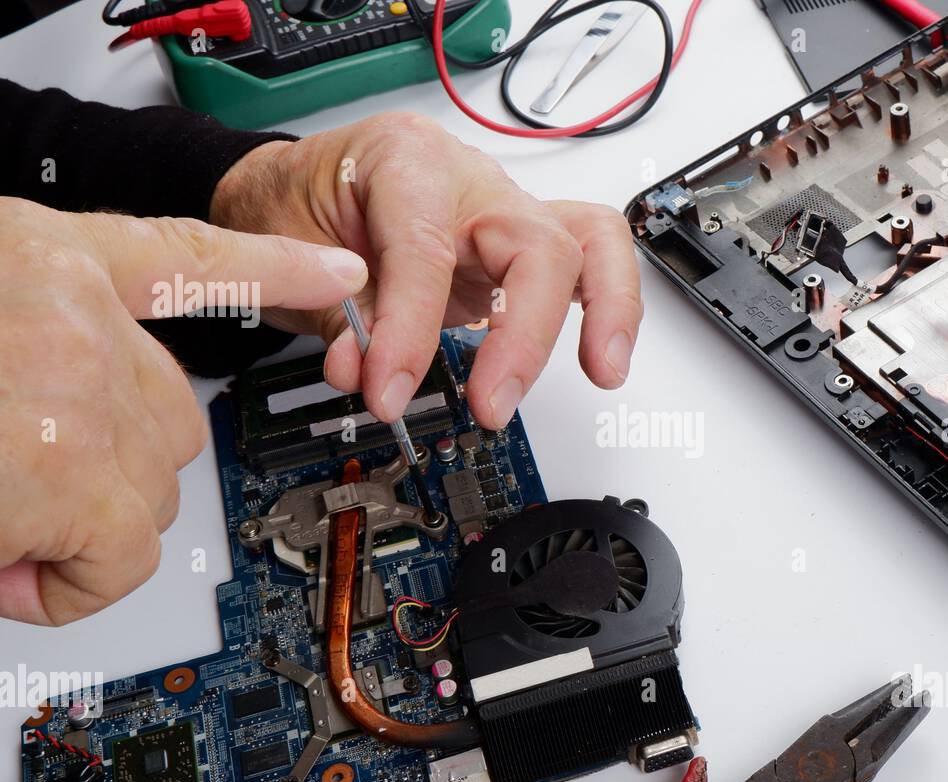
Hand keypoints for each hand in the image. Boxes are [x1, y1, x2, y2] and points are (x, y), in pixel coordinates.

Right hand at [0, 198, 367, 624]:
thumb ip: (27, 346)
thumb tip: (55, 426)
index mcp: (37, 256)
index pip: (185, 258)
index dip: (271, 266)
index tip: (340, 269)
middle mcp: (72, 307)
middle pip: (166, 409)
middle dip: (106, 466)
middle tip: (13, 492)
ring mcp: (78, 385)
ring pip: (151, 483)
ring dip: (83, 523)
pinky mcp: (71, 472)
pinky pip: (125, 551)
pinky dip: (76, 583)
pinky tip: (9, 574)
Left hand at [210, 112, 642, 428]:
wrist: (296, 188)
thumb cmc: (295, 203)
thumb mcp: (291, 255)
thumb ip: (338, 321)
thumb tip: (369, 376)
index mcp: (406, 160)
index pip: (428, 250)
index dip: (410, 330)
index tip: (389, 390)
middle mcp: (469, 178)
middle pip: (536, 245)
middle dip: (521, 336)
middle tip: (490, 405)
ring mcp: (503, 211)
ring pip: (591, 240)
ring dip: (606, 310)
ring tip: (603, 372)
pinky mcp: (518, 248)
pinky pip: (589, 262)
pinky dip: (606, 308)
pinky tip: (602, 357)